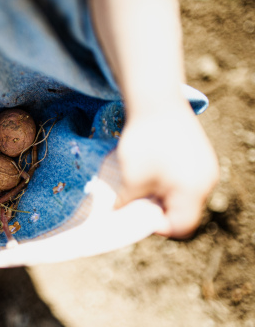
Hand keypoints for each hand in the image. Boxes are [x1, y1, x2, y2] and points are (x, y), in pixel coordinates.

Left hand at [115, 102, 218, 238]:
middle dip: (157, 209)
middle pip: (184, 211)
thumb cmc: (145, 141)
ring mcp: (206, 167)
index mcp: (193, 192)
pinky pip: (185, 178)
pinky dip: (168, 179)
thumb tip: (120, 214)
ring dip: (161, 193)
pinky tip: (151, 165)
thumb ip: (128, 202)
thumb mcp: (131, 178)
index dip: (156, 225)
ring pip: (183, 194)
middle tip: (135, 198)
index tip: (135, 211)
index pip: (180, 226)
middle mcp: (206, 182)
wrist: (156, 99)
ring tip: (141, 179)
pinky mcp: (200, 154)